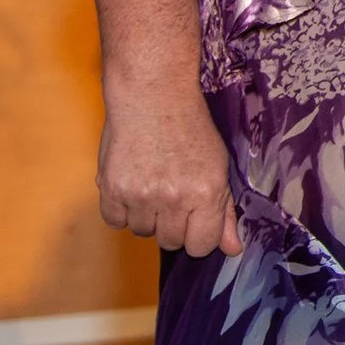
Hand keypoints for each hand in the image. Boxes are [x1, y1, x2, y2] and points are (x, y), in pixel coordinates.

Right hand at [97, 77, 241, 256]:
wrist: (153, 95)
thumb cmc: (191, 128)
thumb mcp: (218, 166)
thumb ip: (224, 212)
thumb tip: (232, 250)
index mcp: (206, 193)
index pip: (201, 246)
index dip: (199, 234)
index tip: (195, 217)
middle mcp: (174, 198)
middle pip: (171, 241)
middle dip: (173, 223)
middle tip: (173, 192)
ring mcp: (140, 195)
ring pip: (142, 232)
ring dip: (146, 214)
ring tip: (152, 181)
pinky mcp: (111, 189)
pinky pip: (114, 221)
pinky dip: (121, 208)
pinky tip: (132, 184)